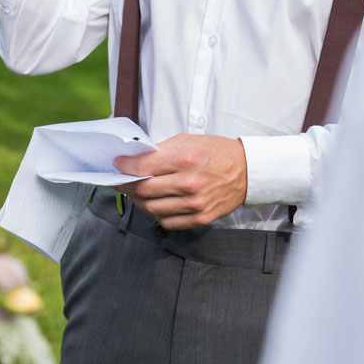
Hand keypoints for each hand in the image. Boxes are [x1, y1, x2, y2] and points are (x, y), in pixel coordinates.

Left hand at [114, 133, 246, 230]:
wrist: (247, 170)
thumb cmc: (215, 152)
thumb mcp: (187, 140)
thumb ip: (160, 151)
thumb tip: (135, 160)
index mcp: (184, 159)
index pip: (142, 168)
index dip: (124, 167)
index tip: (117, 165)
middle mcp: (188, 183)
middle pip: (143, 191)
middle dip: (127, 185)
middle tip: (121, 181)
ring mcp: (195, 204)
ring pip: (152, 209)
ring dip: (139, 201)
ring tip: (136, 193)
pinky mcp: (201, 218)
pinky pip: (168, 223)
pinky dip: (157, 215)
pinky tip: (155, 204)